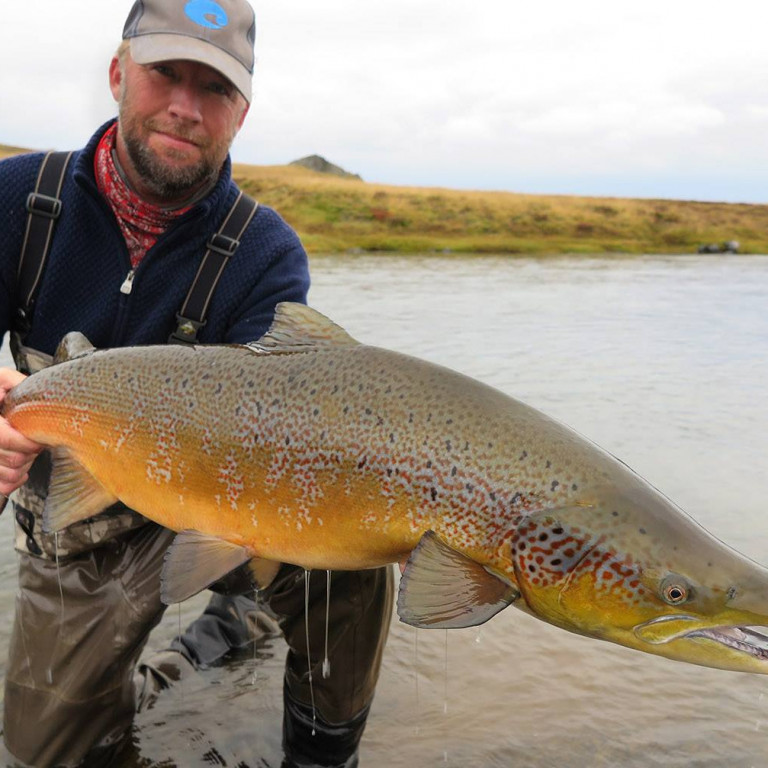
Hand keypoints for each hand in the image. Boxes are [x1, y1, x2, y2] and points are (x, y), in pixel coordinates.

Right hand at [0, 368, 42, 497]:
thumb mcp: (2, 380)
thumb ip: (14, 383)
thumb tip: (35, 392)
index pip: (3, 438)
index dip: (25, 443)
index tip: (39, 440)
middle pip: (10, 458)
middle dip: (30, 453)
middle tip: (36, 444)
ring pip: (6, 474)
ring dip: (24, 467)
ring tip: (29, 455)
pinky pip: (1, 486)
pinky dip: (13, 482)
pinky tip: (21, 471)